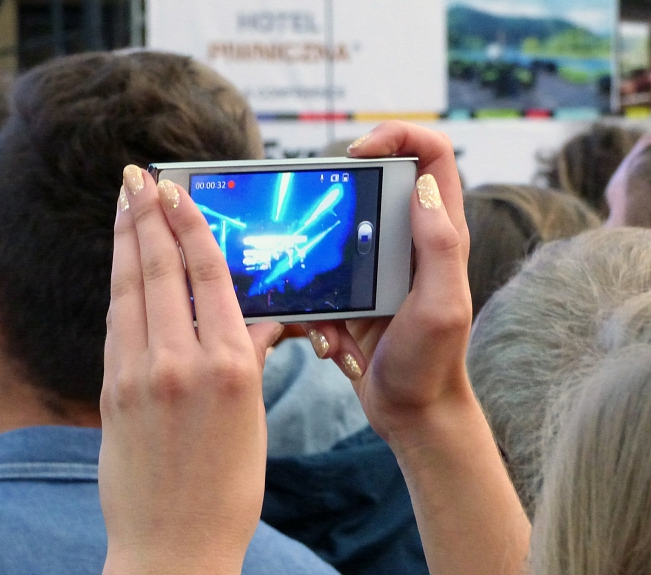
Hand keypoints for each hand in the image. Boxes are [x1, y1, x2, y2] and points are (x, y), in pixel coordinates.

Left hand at [99, 167, 282, 574]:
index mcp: (231, 366)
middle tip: (138, 178)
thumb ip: (252, 357)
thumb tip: (260, 320)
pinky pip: (116, 324)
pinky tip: (119, 263)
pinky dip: (118, 285)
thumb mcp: (253, 417)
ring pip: (131, 289)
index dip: (190, 225)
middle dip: (148, 216)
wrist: (174, 544)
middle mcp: (182, 362)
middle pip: (162, 269)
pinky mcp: (112, 391)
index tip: (176, 191)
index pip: (208, 275)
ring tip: (123, 203)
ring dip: (126, 240)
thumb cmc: (227, 488)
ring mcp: (140, 375)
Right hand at [305, 122, 529, 574]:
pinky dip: (318, 313)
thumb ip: (439, 245)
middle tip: (319, 229)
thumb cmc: (431, 363)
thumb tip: (421, 185)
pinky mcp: (354, 291)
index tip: (358, 153)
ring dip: (321, 273)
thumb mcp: (442, 305)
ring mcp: (379, 265)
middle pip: (374, 185)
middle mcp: (410, 240)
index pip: (432, 155)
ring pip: (337, 235)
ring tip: (332, 320)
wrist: (411, 411)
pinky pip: (321, 281)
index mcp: (439, 234)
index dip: (398, 136)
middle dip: (340, 205)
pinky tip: (333, 346)